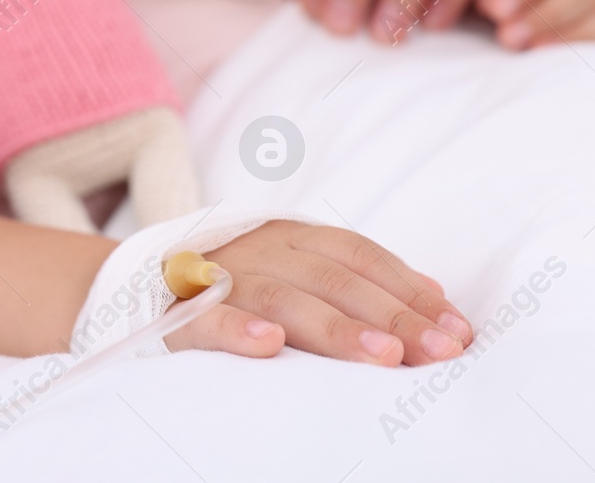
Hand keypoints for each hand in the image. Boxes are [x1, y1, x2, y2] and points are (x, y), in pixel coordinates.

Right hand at [164, 221, 472, 365]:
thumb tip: (436, 296)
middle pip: (336, 279)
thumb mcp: (297, 266)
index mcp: (293, 237)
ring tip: (385, 357)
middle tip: (440, 351)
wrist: (137, 280)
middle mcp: (263, 250)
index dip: (410, 291)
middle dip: (394, 316)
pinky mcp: (181, 310)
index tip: (457, 330)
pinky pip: (210, 317)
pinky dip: (239, 329)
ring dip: (338, 328)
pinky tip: (271, 347)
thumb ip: (360, 277)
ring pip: (285, 298)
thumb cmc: (238, 281)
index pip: (363, 258)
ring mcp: (223, 277)